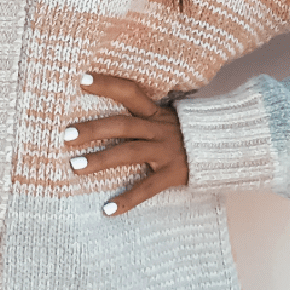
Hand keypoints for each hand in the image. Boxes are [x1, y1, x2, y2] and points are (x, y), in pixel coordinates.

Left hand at [62, 73, 189, 216]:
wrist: (223, 150)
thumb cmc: (184, 134)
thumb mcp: (166, 117)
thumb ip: (142, 114)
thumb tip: (104, 110)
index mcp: (154, 113)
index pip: (130, 92)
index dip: (108, 84)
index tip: (83, 79)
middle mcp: (158, 129)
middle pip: (122, 126)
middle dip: (93, 129)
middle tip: (66, 136)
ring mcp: (164, 152)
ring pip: (129, 153)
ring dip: (101, 160)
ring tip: (75, 167)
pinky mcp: (170, 175)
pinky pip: (147, 188)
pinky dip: (127, 199)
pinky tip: (107, 210)